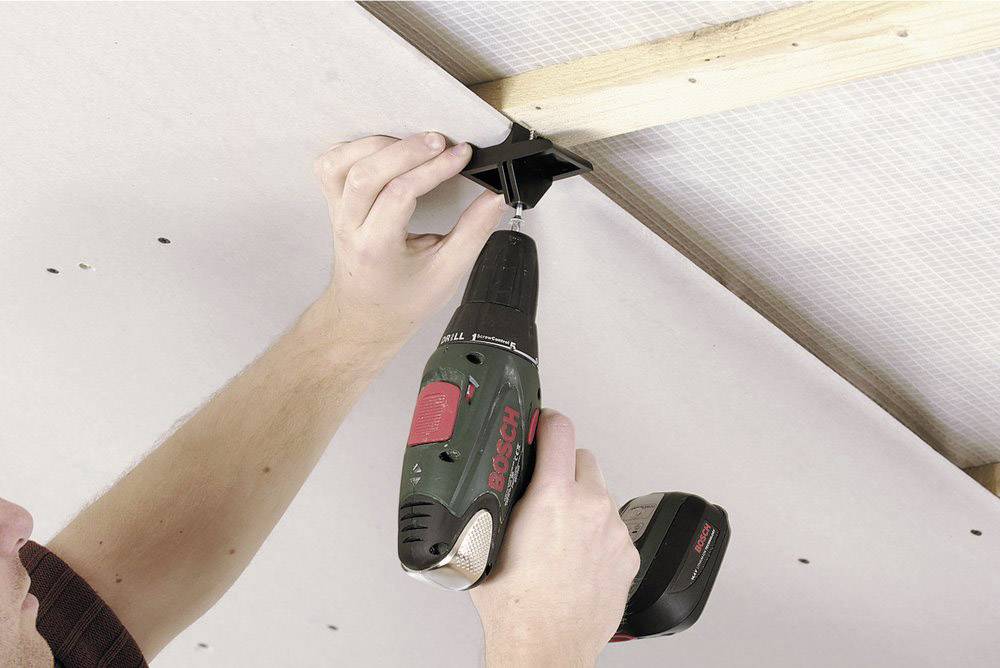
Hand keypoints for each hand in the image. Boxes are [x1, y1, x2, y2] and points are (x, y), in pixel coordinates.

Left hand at [314, 132, 505, 345]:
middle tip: (442, 142)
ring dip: (379, 145)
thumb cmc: (402, 300)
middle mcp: (349, 227)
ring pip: (340, 163)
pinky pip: (330, 165)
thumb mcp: (447, 273)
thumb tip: (495, 198)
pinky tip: (384, 150)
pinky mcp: (332, 204)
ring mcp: (336, 214)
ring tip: (414, 145)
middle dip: (408, 150)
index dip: (433, 169)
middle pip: (366, 173)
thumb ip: (473, 232)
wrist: (365, 317)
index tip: (461, 156)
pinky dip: (355, 149)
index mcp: (376, 248)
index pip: (399, 194)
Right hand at [471, 411, 640, 667]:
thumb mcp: (490, 539)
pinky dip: (598, 532)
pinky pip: (613, 527)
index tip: (543, 423)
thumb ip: (500, 503)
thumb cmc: (516, 607)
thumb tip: (495, 486)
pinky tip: (577, 555)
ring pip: (601, 495)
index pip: (559, 430)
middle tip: (545, 486)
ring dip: (583, 502)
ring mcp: (613, 531)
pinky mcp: (628, 555)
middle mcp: (591, 507)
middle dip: (564, 467)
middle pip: (584, 459)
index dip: (548, 421)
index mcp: (553, 496)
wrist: (545, 646)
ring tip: (559, 531)